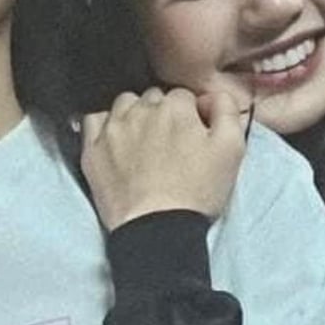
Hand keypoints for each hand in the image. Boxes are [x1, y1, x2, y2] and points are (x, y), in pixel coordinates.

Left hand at [81, 87, 246, 230]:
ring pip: (125, 104)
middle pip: (154, 98)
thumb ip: (227, 111)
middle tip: (170, 143)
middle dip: (163, 114)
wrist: (157, 228)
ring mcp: (114, 128)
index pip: (184, 96)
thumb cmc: (196, 192)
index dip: (191, 115)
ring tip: (143, 140)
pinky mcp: (93, 149)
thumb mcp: (231, 150)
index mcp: (176, 107)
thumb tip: (213, 96)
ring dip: (135, 114)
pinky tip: (115, 139)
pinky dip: (105, 124)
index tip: (193, 136)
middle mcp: (142, 110)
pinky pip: (94, 119)